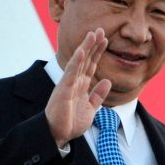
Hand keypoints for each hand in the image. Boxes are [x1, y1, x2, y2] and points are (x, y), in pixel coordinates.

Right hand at [45, 28, 111, 146]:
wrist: (57, 135)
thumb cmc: (71, 123)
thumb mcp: (90, 109)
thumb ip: (98, 95)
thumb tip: (107, 81)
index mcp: (81, 85)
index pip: (91, 65)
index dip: (97, 52)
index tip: (105, 39)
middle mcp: (74, 81)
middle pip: (86, 59)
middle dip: (93, 45)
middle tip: (100, 29)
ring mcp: (68, 84)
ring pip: (79, 62)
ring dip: (86, 47)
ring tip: (93, 34)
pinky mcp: (64, 90)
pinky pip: (71, 73)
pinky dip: (77, 62)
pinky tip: (82, 51)